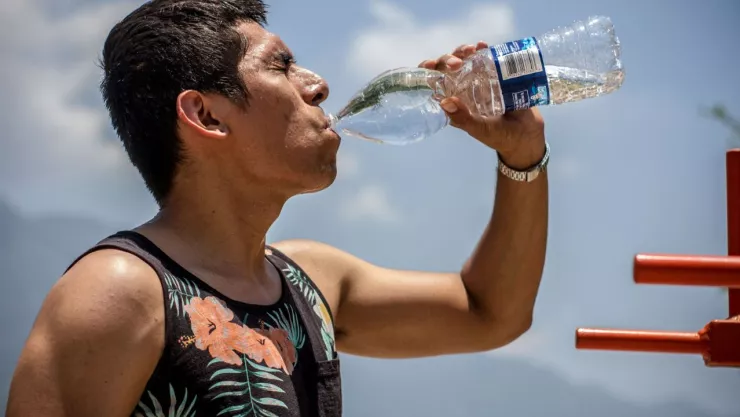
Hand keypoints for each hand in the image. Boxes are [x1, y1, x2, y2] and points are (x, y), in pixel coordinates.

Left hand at [419, 42, 546, 169]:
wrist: (528, 134)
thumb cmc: (500, 136)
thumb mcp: (480, 129)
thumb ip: (464, 118)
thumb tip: (444, 101)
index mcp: (455, 104)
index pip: (435, 85)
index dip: (428, 73)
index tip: (430, 66)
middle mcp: (464, 90)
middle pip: (448, 69)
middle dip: (448, 60)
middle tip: (457, 63)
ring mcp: (479, 81)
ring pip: (465, 60)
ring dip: (464, 52)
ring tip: (471, 50)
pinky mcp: (496, 75)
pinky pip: (486, 59)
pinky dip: (482, 51)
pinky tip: (483, 46)